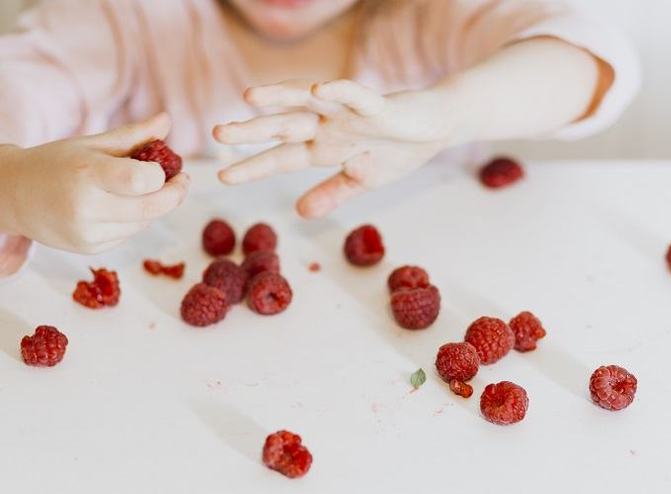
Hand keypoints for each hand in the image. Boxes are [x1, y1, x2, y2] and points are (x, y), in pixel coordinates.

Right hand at [0, 114, 189, 252]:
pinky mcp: (90, 248)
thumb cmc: (56, 163)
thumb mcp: (92, 144)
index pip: (142, 180)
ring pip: (145, 222)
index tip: (169, 168)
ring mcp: (87, 232)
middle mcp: (86, 208)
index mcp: (86, 174)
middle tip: (182, 181)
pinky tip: (121, 206)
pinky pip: (130, 233)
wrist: (13, 196)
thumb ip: (134, 135)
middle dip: (175, 194)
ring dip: (155, 206)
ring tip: (145, 189)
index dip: (163, 175)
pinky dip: (136, 219)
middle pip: (152, 207)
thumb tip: (167, 120)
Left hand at [213, 79, 454, 217]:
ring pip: (308, 101)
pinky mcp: (376, 104)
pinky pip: (355, 93)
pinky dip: (337, 90)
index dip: (254, 166)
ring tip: (251, 97)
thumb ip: (330, 193)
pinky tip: (317, 87)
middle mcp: (329, 126)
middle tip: (217, 135)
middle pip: (284, 126)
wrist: (436, 129)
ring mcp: (349, 113)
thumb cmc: (398, 150)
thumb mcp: (361, 180)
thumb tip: (299, 212)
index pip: (282, 157)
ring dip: (280, 98)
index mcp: (324, 146)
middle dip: (252, 131)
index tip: (223, 177)